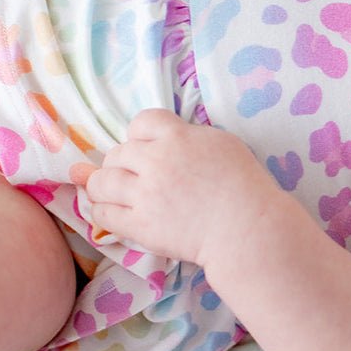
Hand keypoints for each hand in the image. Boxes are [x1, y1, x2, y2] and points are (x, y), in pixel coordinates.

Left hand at [76, 109, 276, 266]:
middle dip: (123, 163)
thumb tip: (161, 140)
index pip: (142, 122)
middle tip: (136, 177)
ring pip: (101, 182)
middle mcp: (157, 161)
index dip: (141, 136)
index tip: (149, 149)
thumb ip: (189, 137)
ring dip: (104, 186)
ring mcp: (146, 194)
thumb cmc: (246, 186)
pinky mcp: (141, 225)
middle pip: (118, 153)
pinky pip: (103, 214)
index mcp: (179, 137)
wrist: (248, 228)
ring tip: (115, 194)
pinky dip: (103, 211)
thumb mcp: (223, 144)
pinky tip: (114, 213)